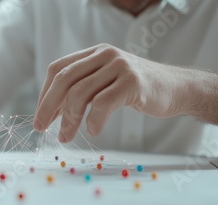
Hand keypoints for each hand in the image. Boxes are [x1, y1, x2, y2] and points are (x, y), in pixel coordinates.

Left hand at [34, 43, 187, 142]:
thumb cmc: (137, 90)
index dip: (44, 94)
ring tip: (67, 136)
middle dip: (48, 107)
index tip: (40, 117)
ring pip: (80, 92)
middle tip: (42, 128)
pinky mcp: (133, 82)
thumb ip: (83, 89)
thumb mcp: (106, 82)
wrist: (176, 88)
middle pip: (64, 79)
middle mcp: (104, 55)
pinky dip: (93, 120)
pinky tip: (93, 130)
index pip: (58, 69)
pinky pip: (102, 103)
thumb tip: (52, 112)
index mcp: (94, 54)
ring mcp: (119, 66)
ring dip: (69, 119)